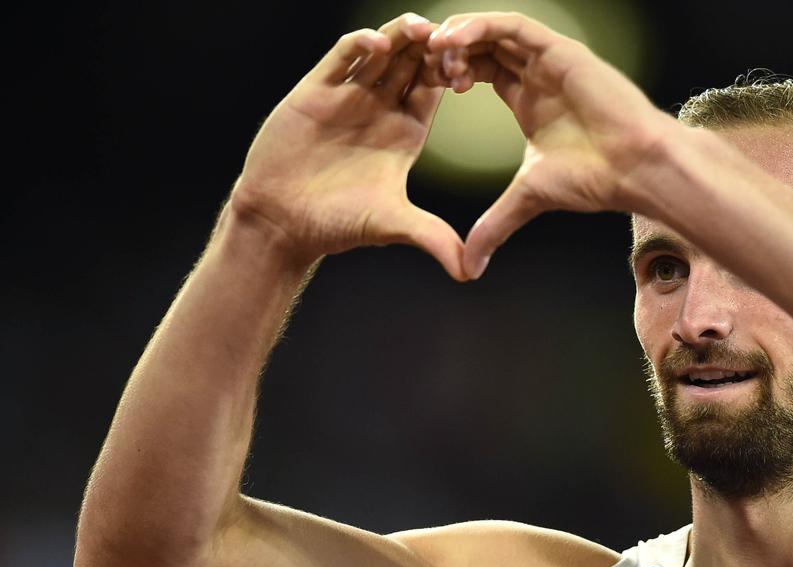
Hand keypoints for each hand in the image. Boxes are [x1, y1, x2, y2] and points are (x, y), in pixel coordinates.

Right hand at [230, 13, 465, 278]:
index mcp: (405, 132)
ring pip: (381, 52)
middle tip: (453, 34)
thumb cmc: (337, 224)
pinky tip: (377, 42)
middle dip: (432, 45)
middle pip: (412, 62)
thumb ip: (432, 238)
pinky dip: (359, 45)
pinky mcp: (316, 91)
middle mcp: (379, 108)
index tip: (470, 69)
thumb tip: (469, 272)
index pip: (435, 88)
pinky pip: (341, 58)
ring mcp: (348, 96)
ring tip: (421, 28)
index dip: (452, 73)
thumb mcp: (393, 225)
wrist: (282, 222)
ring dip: (401, 35)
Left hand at [424, 13, 674, 276]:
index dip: (448, 73)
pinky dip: (480, 26)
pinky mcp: (561, 50)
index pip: (478, 69)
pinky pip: (512, 26)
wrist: (634, 169)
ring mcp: (549, 59)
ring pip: (493, 30)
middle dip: (447, 51)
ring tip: (433, 51)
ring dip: (458, 35)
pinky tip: (454, 40)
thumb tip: (470, 266)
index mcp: (528, 100)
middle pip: (481, 45)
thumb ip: (495, 224)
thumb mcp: (528, 198)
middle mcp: (537, 75)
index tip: (423, 88)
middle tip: (421, 66)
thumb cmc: (594, 180)